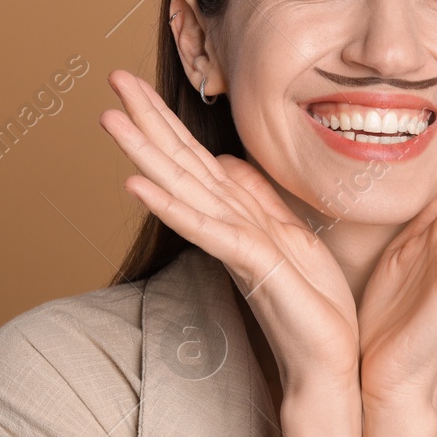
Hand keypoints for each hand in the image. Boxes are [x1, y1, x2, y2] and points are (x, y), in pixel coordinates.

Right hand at [99, 70, 360, 390]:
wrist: (326, 360)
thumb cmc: (312, 303)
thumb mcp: (289, 234)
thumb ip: (256, 198)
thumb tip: (227, 160)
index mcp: (237, 213)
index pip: (195, 157)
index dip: (166, 119)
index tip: (135, 82)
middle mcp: (226, 224)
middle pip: (179, 162)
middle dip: (147, 120)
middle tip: (111, 77)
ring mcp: (232, 243)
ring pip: (182, 188)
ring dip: (144, 153)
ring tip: (109, 117)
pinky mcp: (248, 264)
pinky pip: (205, 229)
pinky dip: (170, 206)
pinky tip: (135, 184)